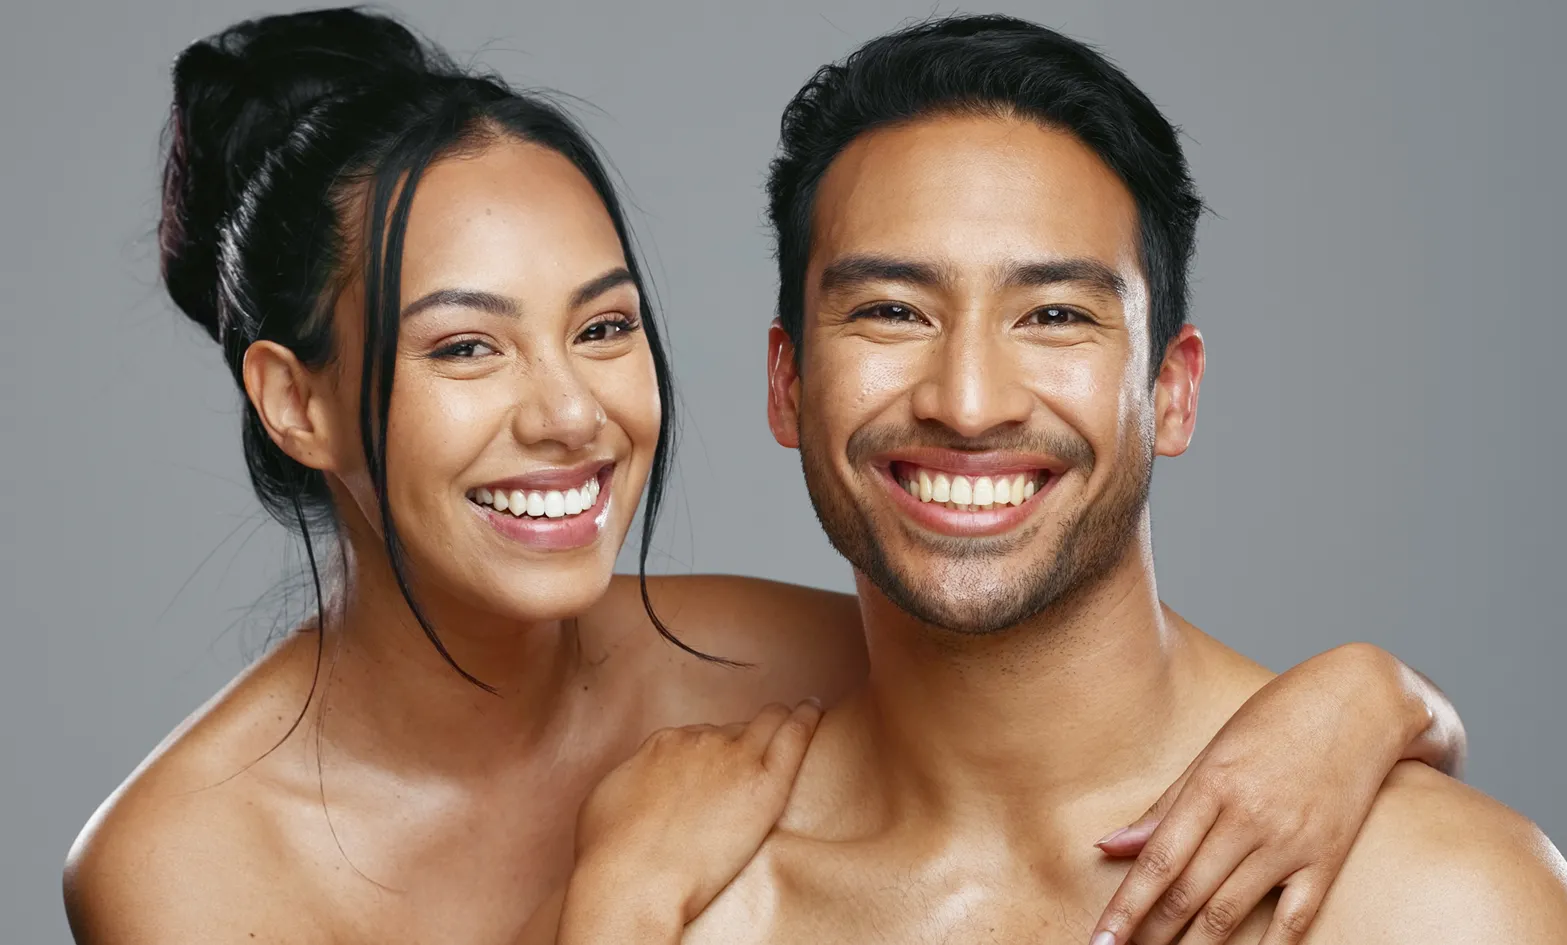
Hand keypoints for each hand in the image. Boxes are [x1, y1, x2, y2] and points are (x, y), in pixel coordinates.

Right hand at [555, 700, 823, 941]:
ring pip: (766, 724)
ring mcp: (734, 758)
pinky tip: (814, 710)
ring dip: (778, 722)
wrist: (633, 878)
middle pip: (733, 731)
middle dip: (743, 740)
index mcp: (663, 745)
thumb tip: (642, 788)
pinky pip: (793, 737)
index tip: (717, 766)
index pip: (698, 738)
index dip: (710, 752)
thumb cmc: (609, 853)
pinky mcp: (765, 783)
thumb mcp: (607, 804)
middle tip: (753, 757)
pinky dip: (806, 718)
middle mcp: (699, 742)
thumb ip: (632, 785)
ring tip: (795, 719)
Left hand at [1088, 643, 1457, 944]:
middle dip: (1150, 934)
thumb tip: (1109, 847)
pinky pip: (1292, 920)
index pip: (1158, 861)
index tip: (1101, 940)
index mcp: (1211, 785)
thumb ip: (1164, 807)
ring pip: (1230, 912)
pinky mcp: (1326, 859)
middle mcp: (1248, 817)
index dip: (1125, 907)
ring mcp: (1290, 842)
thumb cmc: (1277, 718)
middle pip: (1187, 893)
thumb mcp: (1212, 751)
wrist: (1362, 700)